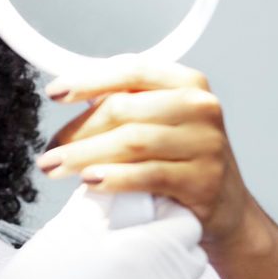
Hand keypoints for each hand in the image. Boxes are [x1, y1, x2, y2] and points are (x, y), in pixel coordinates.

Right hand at [0, 188, 208, 278]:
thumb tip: (108, 189)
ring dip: (168, 277)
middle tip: (128, 239)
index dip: (162, 211)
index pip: (186, 222)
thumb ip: (97, 203)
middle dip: (168, 242)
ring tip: (127, 273)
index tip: (134, 212)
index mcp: (154, 252)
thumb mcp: (66, 230)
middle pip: (191, 255)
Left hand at [35, 56, 261, 255]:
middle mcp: (200, 106)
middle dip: (77, 130)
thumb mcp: (163, 122)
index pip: (131, 70)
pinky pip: (148, 174)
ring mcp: (205, 144)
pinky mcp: (202, 180)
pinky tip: (90, 181)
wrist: (228, 208)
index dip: (88, 80)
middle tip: (49, 150)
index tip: (54, 93)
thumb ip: (128, 106)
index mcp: (186, 83)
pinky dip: (114, 177)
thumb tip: (73, 100)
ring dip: (84, 155)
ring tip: (56, 167)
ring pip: (131, 142)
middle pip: (124, 110)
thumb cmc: (183, 161)